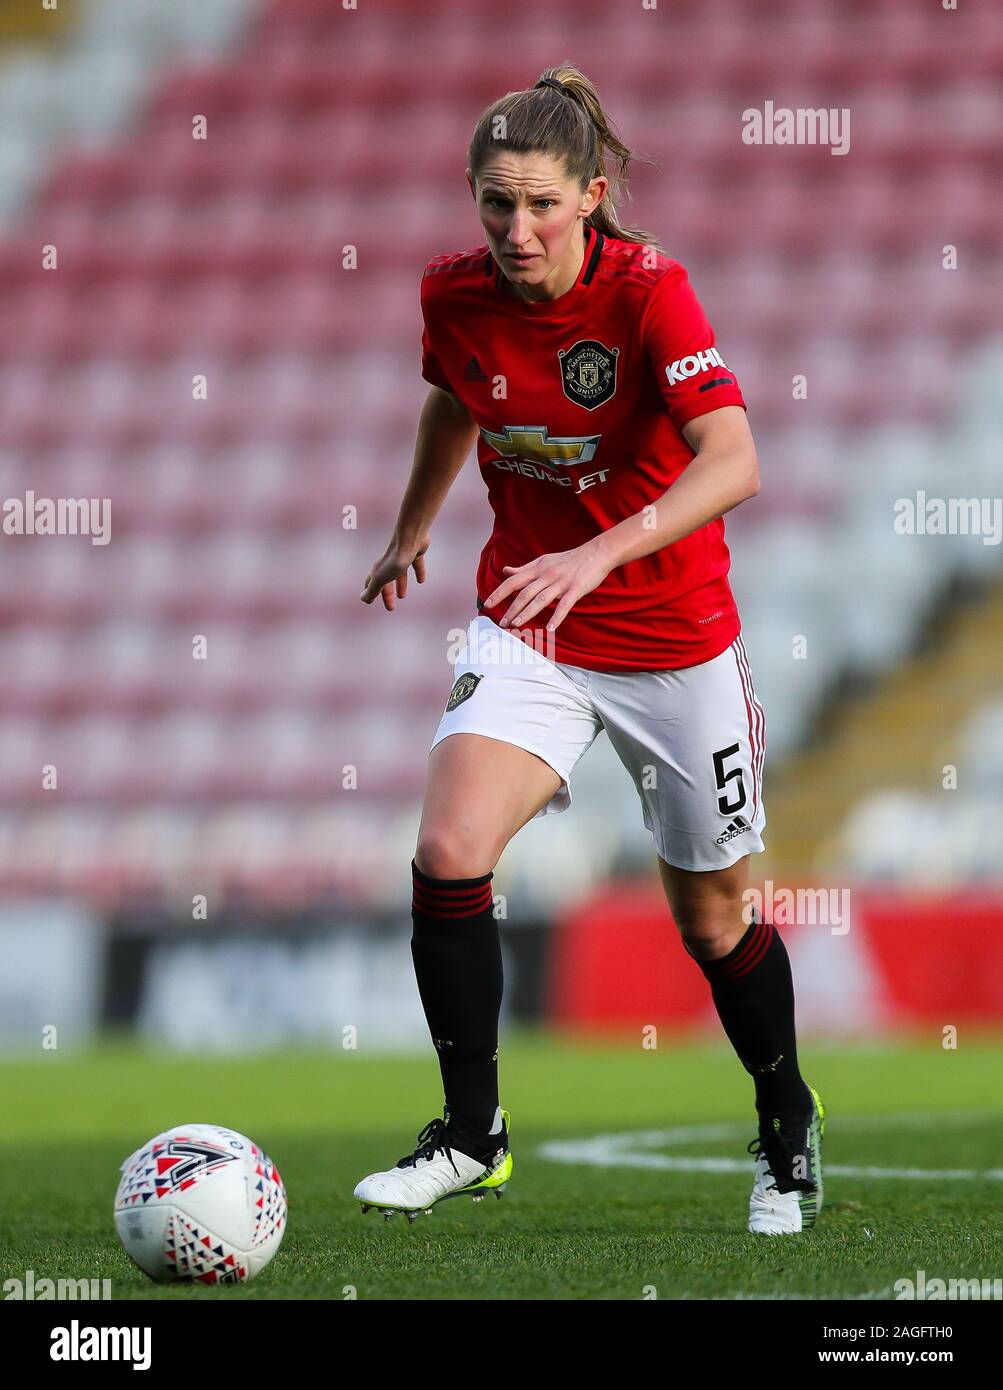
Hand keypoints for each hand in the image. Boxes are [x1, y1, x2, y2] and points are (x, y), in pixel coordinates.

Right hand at [360, 535, 428, 610]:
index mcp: (379, 570)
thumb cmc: (395, 559)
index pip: (372, 584)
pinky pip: (416, 565)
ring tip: (402, 596)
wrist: (410, 538)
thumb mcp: (381, 578)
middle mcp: (389, 563)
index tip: (370, 602)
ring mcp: (402, 557)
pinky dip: (418, 573)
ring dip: (400, 585)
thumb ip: (372, 589)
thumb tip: (363, 599)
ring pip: (400, 574)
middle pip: (386, 581)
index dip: (371, 593)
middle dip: (387, 594)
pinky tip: (421, 581)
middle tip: (391, 608)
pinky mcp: (415, 553)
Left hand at [482, 538, 612, 631]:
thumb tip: (505, 571)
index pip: (513, 582)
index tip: (487, 604)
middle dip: (511, 608)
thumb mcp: (543, 561)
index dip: (499, 593)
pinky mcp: (575, 589)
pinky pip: (564, 605)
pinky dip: (556, 617)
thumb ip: (523, 569)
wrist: (596, 553)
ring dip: (527, 613)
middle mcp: (546, 575)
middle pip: (524, 593)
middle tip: (501, 623)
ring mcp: (561, 583)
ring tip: (516, 624)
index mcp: (537, 569)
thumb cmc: (569, 559)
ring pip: (540, 599)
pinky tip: (549, 629)